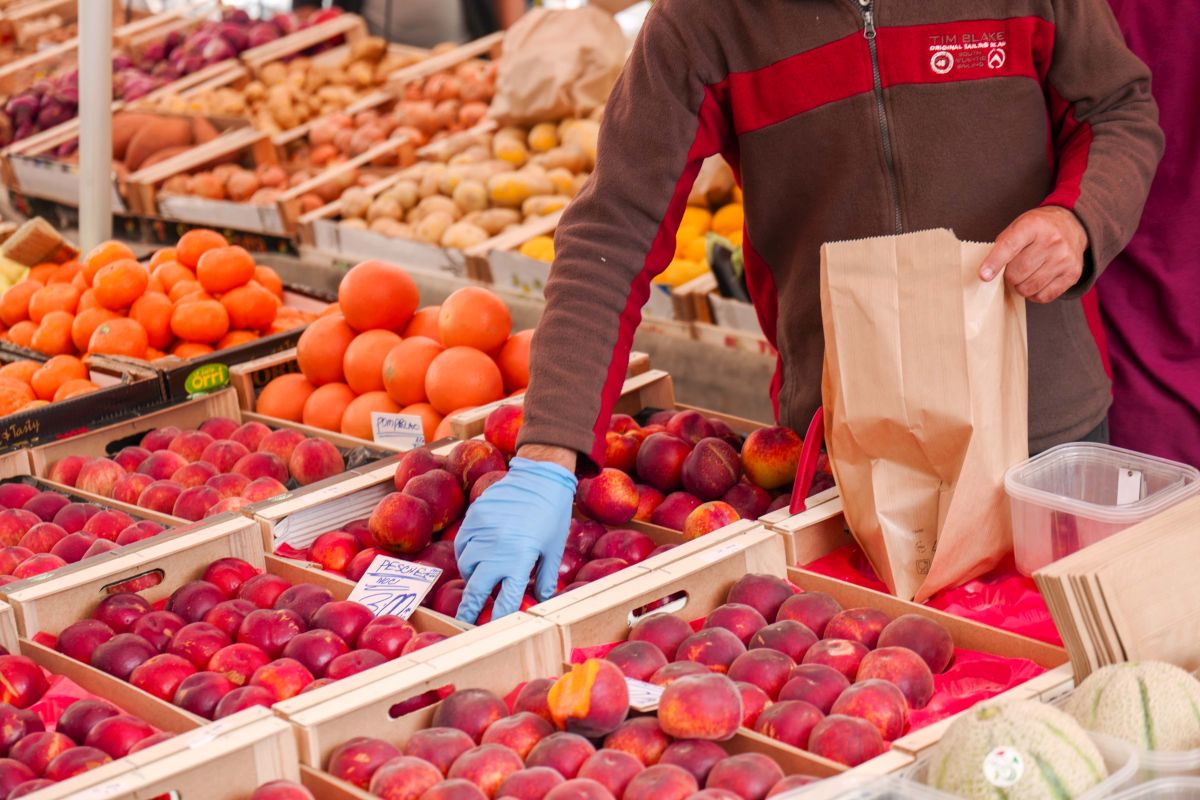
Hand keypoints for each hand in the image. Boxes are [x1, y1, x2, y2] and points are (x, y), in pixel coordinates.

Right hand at [453, 455, 576, 622]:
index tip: (490, 631)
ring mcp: (483, 531)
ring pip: (467, 565)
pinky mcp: (474, 517)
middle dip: (469, 608)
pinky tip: (475, 556)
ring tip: (481, 579)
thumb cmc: (552, 514)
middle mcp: (498, 548)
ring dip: (472, 577)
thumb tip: (542, 600)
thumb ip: (545, 578)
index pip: (505, 599)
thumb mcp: (553, 548)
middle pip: (477, 588)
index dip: (496, 618)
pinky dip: (465, 554)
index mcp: (520, 559)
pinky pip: (462, 544)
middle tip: (464, 622)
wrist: (540, 477)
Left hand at [979, 206, 1087, 302]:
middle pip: (1016, 274)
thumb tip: (988, 272)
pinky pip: (1042, 297)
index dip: (995, 262)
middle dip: (1009, 276)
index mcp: (1033, 225)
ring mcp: (1064, 259)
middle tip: (1014, 268)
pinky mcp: (1073, 274)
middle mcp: (1052, 241)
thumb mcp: (1018, 226)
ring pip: (1027, 288)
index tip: (984, 276)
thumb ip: (1002, 246)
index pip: (1009, 246)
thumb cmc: (1038, 228)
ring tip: (1026, 273)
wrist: (1072, 225)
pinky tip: (1037, 280)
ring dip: (1020, 286)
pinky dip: (1034, 294)